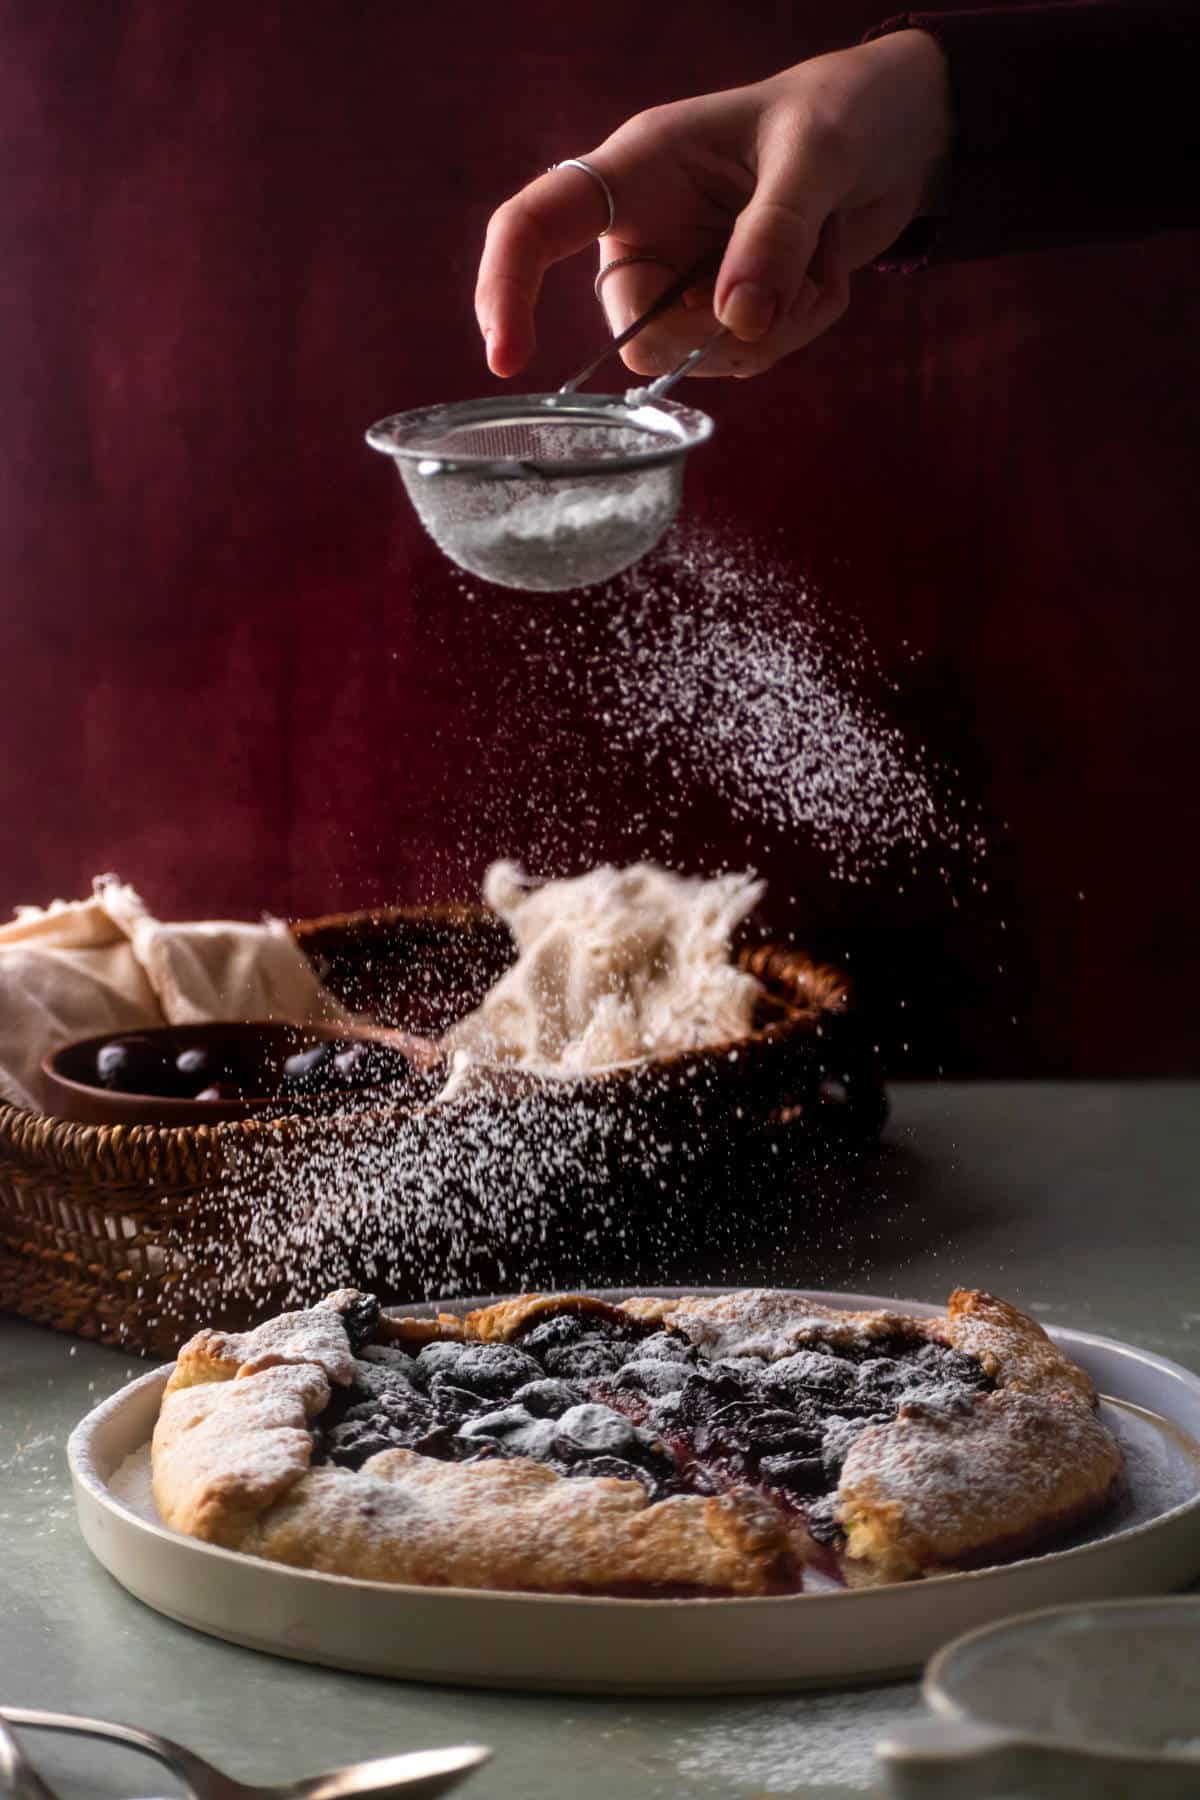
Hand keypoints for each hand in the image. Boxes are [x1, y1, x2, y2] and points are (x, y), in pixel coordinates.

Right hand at [475, 30, 949, 380]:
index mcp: (636, 170)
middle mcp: (646, 229)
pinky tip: (823, 276)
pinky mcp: (726, 308)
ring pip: (692, 356)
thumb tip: (735, 323)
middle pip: (634, 328)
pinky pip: (744, 356)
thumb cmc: (842, 114)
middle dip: (708, 337)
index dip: (506, 288)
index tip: (509, 358)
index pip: (537, 225)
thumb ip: (773, 236)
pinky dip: (796, 330)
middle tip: (780, 302)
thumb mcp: (815, 159)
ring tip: (818, 265)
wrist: (895, 134)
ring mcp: (686, 276)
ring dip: (771, 331)